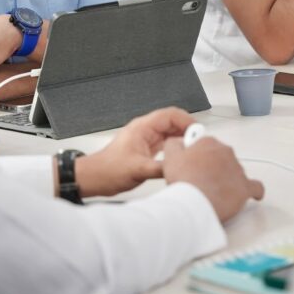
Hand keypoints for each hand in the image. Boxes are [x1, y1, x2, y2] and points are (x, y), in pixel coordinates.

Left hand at [75, 107, 194, 196]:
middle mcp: (145, 130)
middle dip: (187, 129)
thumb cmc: (109, 170)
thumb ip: (160, 168)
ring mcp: (146, 139)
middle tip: (199, 141)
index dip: (186, 120)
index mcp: (142, 127)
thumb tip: (179, 166)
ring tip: (193, 149)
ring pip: (170, 132)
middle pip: (172, 122)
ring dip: (182, 138)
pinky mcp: (146, 149)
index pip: (169, 115)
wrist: (95, 178)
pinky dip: (175, 147)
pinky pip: (166, 143)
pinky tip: (181, 156)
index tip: (197, 131)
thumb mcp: (138, 170)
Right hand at [163, 136, 264, 222]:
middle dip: (212, 167)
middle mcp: (226, 152)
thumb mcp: (170, 156)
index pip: (205, 145)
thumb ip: (174, 144)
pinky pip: (254, 187)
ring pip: (234, 172)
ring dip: (227, 179)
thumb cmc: (183, 181)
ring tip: (213, 192)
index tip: (192, 165)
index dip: (197, 157)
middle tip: (200, 181)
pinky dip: (252, 190)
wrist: (193, 201)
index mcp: (209, 143)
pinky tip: (248, 193)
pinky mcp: (245, 187)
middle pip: (221, 158)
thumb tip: (178, 142)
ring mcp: (238, 169)